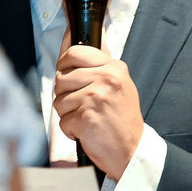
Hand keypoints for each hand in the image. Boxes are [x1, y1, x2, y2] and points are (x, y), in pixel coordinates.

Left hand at [53, 28, 143, 179]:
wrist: (132, 150)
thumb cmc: (122, 118)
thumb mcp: (119, 83)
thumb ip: (98, 65)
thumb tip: (71, 40)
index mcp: (114, 68)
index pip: (75, 52)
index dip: (63, 63)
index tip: (64, 71)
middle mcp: (106, 79)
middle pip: (61, 78)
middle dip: (65, 94)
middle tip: (81, 104)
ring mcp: (95, 98)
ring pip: (59, 100)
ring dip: (68, 113)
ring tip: (86, 118)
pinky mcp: (85, 117)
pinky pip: (62, 121)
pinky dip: (71, 130)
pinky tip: (87, 130)